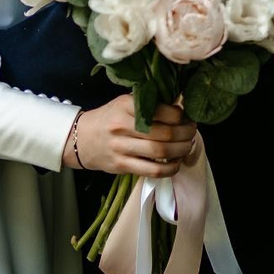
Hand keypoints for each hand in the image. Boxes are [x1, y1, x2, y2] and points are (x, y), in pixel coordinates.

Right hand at [71, 94, 199, 178]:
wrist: (81, 138)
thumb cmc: (110, 119)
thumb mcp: (125, 103)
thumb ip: (148, 104)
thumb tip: (181, 107)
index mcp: (126, 106)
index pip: (162, 110)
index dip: (181, 116)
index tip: (186, 117)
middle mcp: (122, 126)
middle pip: (164, 133)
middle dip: (185, 134)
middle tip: (192, 132)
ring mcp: (121, 147)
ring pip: (160, 152)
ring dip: (181, 150)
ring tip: (187, 146)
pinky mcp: (121, 165)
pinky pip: (152, 170)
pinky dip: (169, 169)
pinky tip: (176, 163)